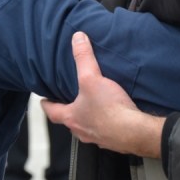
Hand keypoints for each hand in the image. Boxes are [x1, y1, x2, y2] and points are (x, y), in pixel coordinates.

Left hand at [42, 32, 164, 157]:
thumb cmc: (109, 110)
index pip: (52, 113)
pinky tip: (114, 115)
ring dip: (89, 118)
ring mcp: (98, 138)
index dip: (47, 105)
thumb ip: (84, 58)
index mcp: (71, 118)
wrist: (135, 132)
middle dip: (70, 111)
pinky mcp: (114, 140)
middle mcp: (82, 131)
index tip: (44, 101)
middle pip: (70, 121)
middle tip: (71, 100)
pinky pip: (106, 131)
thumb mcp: (92, 78)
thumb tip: (77, 38)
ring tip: (94, 106)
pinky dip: (107, 123)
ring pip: (88, 127)